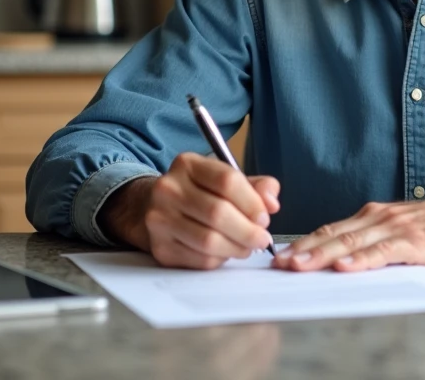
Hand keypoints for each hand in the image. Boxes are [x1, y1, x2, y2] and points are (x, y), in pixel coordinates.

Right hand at [100, 152, 279, 269]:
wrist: (151, 208)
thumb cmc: (198, 193)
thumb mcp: (224, 180)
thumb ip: (255, 187)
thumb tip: (272, 202)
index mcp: (187, 164)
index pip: (227, 181)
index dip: (252, 202)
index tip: (265, 217)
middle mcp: (168, 188)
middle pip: (218, 213)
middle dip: (248, 230)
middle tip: (262, 238)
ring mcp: (159, 219)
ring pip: (209, 240)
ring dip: (237, 248)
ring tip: (248, 247)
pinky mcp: (160, 247)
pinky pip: (199, 259)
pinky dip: (220, 259)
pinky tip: (226, 252)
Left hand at [271, 189, 424, 272]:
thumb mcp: (400, 228)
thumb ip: (374, 239)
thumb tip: (343, 258)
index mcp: (373, 215)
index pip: (331, 229)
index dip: (305, 242)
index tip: (281, 256)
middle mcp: (379, 217)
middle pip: (334, 235)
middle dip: (304, 250)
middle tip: (278, 264)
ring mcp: (396, 228)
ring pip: (352, 243)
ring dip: (323, 255)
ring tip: (300, 266)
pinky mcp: (415, 242)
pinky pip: (383, 252)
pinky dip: (362, 260)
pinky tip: (345, 268)